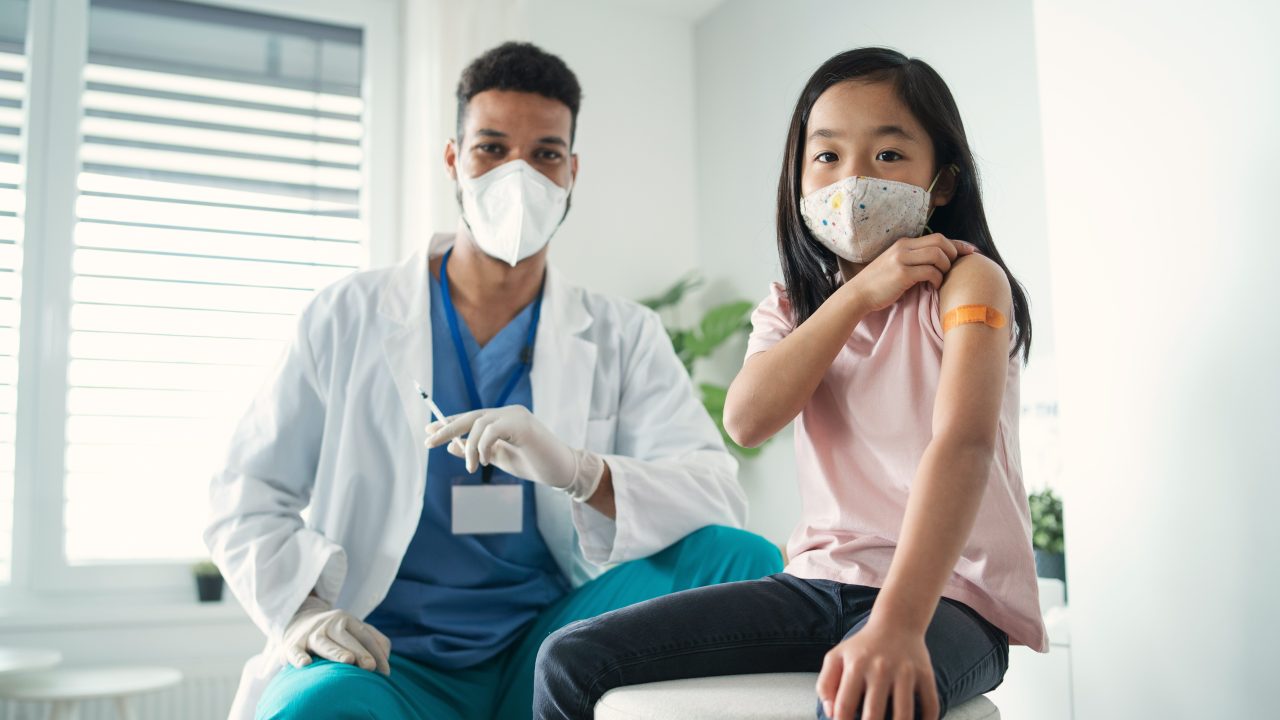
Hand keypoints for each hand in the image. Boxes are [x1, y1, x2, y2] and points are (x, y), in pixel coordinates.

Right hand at [280, 595, 390, 675]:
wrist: (297, 620)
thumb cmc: (334, 631)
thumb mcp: (354, 628)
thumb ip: (374, 639)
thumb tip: (386, 659)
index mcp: (346, 620)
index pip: (365, 635)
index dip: (376, 652)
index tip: (384, 671)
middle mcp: (329, 624)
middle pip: (346, 638)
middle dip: (359, 652)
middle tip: (370, 666)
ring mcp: (310, 633)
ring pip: (324, 643)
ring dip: (336, 652)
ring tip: (348, 661)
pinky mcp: (293, 644)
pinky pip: (295, 651)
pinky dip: (299, 657)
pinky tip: (306, 664)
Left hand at [425, 405, 604, 500]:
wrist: (561, 471)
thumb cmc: (534, 465)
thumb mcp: (499, 459)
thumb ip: (476, 451)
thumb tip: (451, 446)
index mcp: (503, 419)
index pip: (470, 417)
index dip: (449, 423)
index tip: (429, 431)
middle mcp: (508, 412)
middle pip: (470, 416)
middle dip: (447, 428)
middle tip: (429, 441)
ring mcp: (516, 416)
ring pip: (479, 423)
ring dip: (468, 446)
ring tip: (470, 467)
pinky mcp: (523, 424)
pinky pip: (493, 430)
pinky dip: (482, 446)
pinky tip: (482, 461)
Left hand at [816, 621, 938, 719]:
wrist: (897, 623)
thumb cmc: (862, 648)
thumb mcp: (836, 657)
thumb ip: (825, 684)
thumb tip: (831, 714)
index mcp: (856, 666)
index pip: (844, 706)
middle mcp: (881, 669)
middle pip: (874, 715)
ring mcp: (906, 672)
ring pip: (904, 715)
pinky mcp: (925, 675)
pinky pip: (930, 706)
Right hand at [848, 234, 976, 311]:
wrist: (859, 294)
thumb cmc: (880, 284)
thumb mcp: (897, 265)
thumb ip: (914, 259)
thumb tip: (938, 263)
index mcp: (904, 243)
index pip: (938, 237)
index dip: (958, 244)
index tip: (971, 251)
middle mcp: (904, 247)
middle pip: (941, 241)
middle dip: (954, 254)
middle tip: (954, 269)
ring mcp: (902, 259)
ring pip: (938, 255)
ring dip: (945, 267)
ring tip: (942, 278)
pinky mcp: (902, 273)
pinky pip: (930, 271)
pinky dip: (937, 279)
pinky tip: (934, 286)